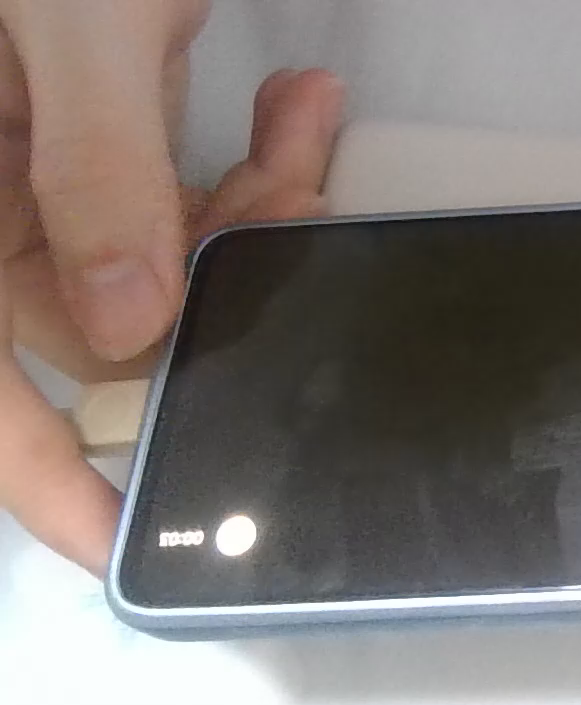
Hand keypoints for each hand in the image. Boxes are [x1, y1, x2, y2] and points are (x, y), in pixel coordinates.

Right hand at [0, 68, 345, 575]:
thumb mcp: (65, 19)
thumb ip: (90, 167)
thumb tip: (130, 318)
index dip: (38, 471)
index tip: (116, 537)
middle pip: (99, 308)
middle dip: (220, 273)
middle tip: (291, 201)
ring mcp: (37, 152)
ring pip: (158, 249)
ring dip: (251, 201)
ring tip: (302, 119)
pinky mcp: (94, 118)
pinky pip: (171, 183)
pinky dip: (243, 154)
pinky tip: (291, 101)